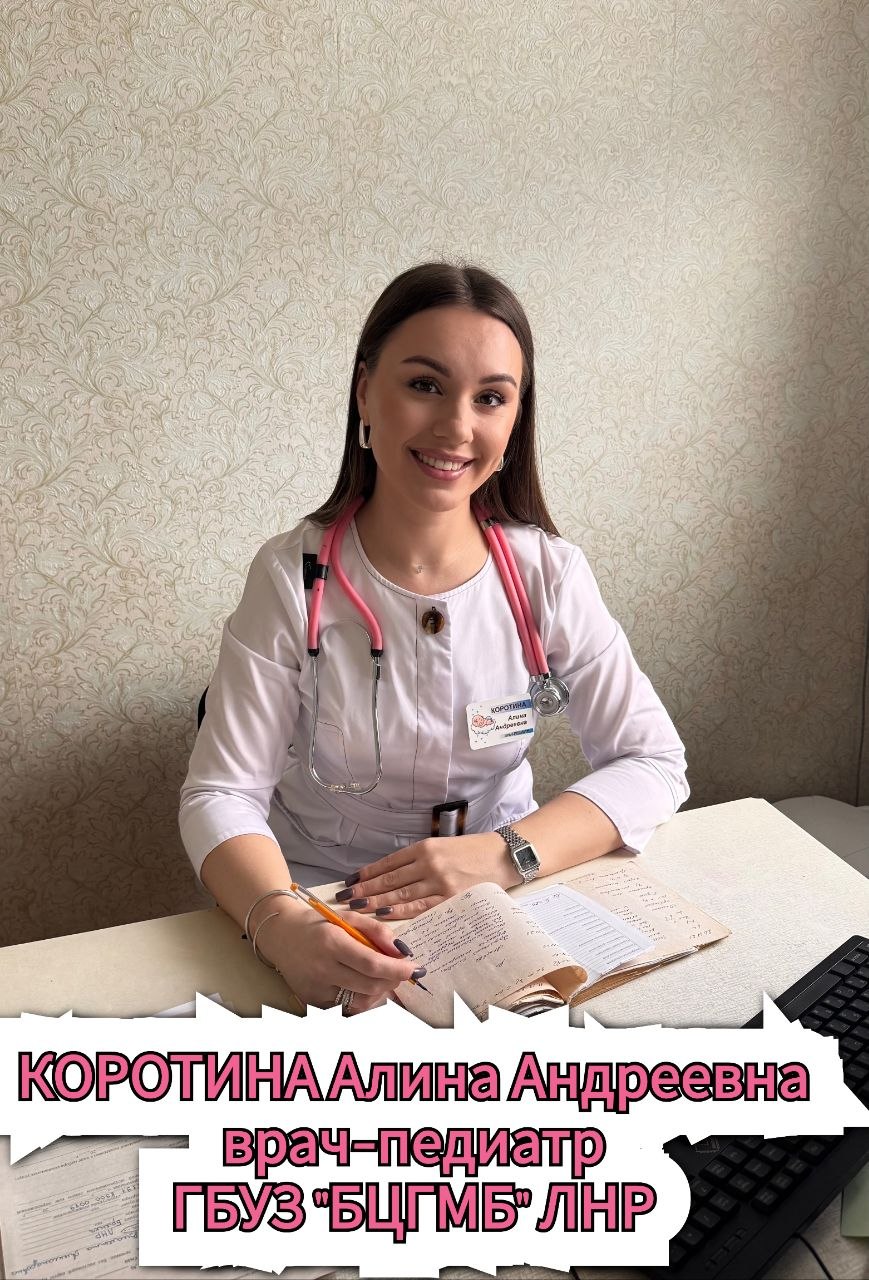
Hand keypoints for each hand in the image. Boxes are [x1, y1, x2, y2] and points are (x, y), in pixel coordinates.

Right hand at [255, 900, 421, 1014]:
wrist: (279, 935)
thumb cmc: (317, 923)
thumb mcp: (346, 917)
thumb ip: (376, 931)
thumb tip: (401, 950)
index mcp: (332, 943)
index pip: (373, 964)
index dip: (398, 969)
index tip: (414, 967)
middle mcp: (322, 969)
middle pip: (370, 986)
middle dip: (393, 980)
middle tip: (401, 971)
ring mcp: (316, 989)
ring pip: (360, 1002)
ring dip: (379, 992)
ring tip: (381, 977)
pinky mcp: (312, 1001)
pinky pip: (346, 1007)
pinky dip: (361, 998)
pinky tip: (362, 985)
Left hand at [336, 833, 517, 919]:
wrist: (503, 856)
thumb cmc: (472, 852)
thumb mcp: (442, 847)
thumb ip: (418, 859)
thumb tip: (389, 875)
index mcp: (425, 847)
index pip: (388, 862)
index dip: (367, 873)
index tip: (350, 880)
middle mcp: (429, 863)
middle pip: (389, 879)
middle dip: (364, 889)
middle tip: (343, 897)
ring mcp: (439, 881)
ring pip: (399, 893)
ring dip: (374, 901)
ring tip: (355, 907)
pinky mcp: (450, 898)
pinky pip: (419, 906)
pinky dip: (399, 910)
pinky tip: (382, 913)